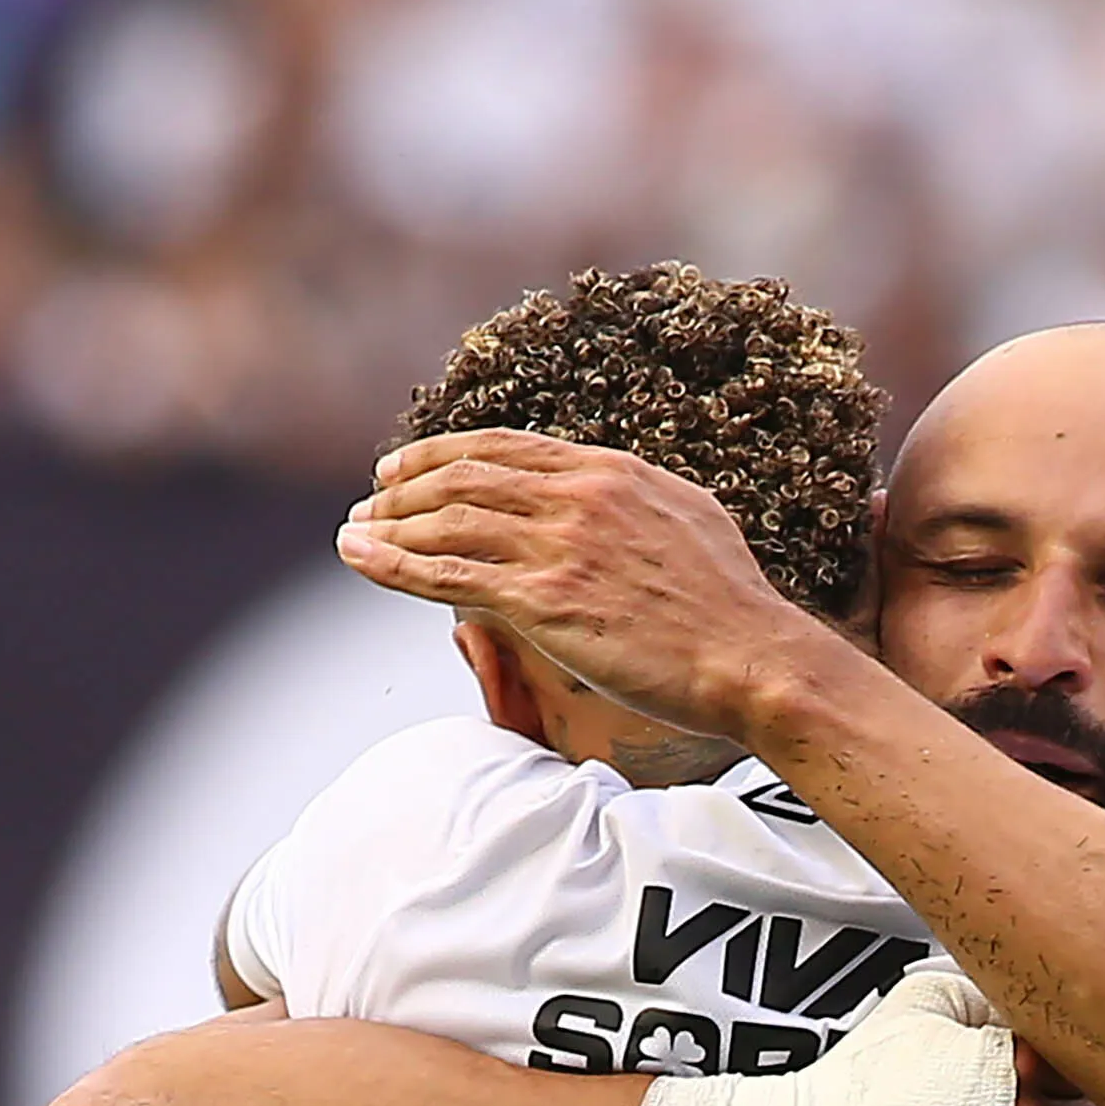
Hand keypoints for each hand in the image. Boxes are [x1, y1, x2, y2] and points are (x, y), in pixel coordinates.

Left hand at [339, 430, 826, 741]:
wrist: (751, 658)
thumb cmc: (729, 606)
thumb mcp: (687, 520)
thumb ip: (633, 501)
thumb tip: (607, 493)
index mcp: (611, 471)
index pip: (506, 447)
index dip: (445, 451)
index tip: (408, 465)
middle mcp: (578, 497)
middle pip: (464, 476)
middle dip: (404, 484)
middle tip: (370, 499)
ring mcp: (558, 547)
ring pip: (446, 521)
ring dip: (388, 524)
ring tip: (353, 532)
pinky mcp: (543, 601)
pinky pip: (447, 574)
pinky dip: (392, 562)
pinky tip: (359, 558)